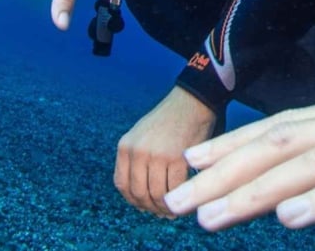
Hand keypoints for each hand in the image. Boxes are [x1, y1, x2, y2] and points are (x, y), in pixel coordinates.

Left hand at [116, 87, 218, 216]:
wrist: (192, 101)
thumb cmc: (168, 121)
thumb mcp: (141, 135)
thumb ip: (135, 160)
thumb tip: (140, 199)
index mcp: (125, 146)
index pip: (122, 185)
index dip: (133, 201)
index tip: (144, 207)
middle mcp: (138, 151)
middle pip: (139, 193)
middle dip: (150, 208)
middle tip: (162, 213)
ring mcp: (157, 155)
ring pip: (156, 194)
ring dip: (165, 207)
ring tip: (173, 210)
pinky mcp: (178, 158)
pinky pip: (175, 188)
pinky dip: (179, 197)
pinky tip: (184, 198)